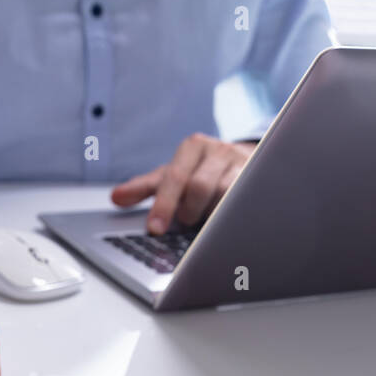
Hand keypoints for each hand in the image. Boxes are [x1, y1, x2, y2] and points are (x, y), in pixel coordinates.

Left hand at [110, 133, 255, 233]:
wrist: (241, 161)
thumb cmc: (199, 172)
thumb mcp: (170, 176)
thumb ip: (143, 187)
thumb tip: (116, 197)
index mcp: (193, 147)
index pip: (174, 177)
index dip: (163, 205)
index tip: (155, 228)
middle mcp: (218, 150)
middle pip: (200, 187)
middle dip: (189, 211)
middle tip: (186, 220)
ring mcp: (242, 164)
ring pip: (226, 195)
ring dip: (212, 214)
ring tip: (207, 218)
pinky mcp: (260, 179)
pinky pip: (246, 202)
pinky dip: (232, 215)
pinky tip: (226, 221)